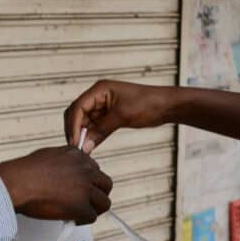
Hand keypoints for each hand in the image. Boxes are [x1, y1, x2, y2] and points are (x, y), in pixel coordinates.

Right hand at [0, 146, 111, 224]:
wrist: (17, 183)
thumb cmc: (25, 171)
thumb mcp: (49, 155)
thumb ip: (64, 162)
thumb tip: (66, 171)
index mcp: (78, 156)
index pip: (95, 169)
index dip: (89, 181)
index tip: (81, 188)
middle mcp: (85, 170)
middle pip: (106, 184)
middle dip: (99, 194)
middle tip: (88, 202)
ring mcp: (85, 189)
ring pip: (104, 203)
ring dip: (94, 209)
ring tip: (81, 213)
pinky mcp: (81, 207)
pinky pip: (91, 217)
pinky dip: (82, 220)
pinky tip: (71, 219)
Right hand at [64, 80, 178, 151]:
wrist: (166, 105)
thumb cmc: (147, 104)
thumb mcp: (122, 117)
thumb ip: (101, 131)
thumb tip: (85, 147)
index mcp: (99, 89)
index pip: (78, 107)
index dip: (74, 125)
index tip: (74, 142)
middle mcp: (98, 96)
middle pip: (77, 113)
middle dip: (74, 130)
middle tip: (75, 148)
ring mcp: (103, 106)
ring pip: (85, 121)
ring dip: (82, 135)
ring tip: (82, 151)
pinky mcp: (109, 115)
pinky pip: (95, 126)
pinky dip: (91, 136)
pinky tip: (90, 147)